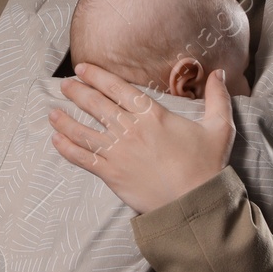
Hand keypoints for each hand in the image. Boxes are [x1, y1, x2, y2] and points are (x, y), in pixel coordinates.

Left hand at [49, 62, 235, 214]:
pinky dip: (66, 148)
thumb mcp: (220, 127)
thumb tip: (220, 73)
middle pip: (96, 104)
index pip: (118, 88)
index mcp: (152, 114)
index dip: (97, 76)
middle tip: (65, 85)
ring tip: (52, 112)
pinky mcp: (111, 173)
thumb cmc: (207, 166)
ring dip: (65, 119)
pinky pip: (82, 158)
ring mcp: (118, 151)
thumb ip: (218, 98)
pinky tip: (56, 140)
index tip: (83, 69)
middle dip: (77, 92)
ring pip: (83, 130)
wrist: (194, 202)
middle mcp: (130, 129)